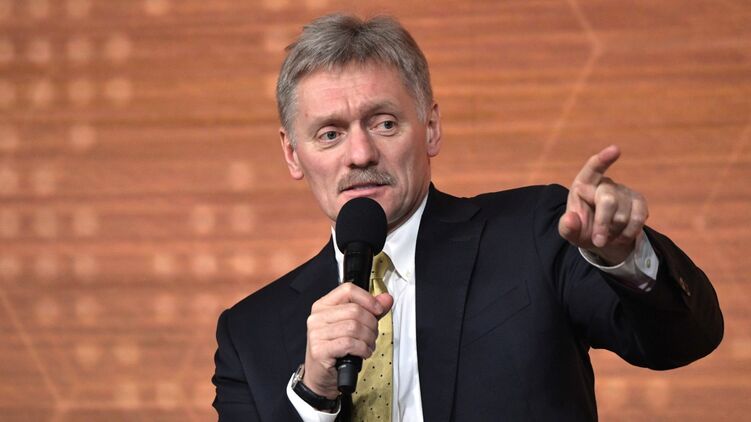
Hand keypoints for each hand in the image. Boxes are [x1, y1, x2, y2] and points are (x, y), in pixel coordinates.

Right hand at [303, 282, 392, 398]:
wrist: (320, 377)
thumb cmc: (335, 351)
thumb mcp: (353, 327)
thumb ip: (370, 311)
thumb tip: (386, 299)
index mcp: (323, 306)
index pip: (348, 290)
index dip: (368, 299)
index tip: (378, 309)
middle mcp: (317, 317)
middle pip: (354, 310)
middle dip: (371, 324)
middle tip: (372, 335)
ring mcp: (316, 333)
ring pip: (354, 327)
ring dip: (368, 338)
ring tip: (368, 345)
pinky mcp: (320, 349)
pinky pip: (350, 343)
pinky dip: (362, 349)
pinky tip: (362, 352)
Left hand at [558, 145, 648, 264]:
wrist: (603, 239)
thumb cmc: (582, 229)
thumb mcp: (570, 232)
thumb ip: (567, 227)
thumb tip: (570, 218)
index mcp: (583, 185)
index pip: (593, 168)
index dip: (603, 159)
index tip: (616, 150)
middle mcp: (604, 184)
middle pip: (608, 200)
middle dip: (603, 224)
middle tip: (598, 241)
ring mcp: (624, 191)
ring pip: (623, 214)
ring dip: (615, 231)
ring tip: (607, 235)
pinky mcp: (639, 201)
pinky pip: (639, 217)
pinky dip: (629, 232)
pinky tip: (621, 236)